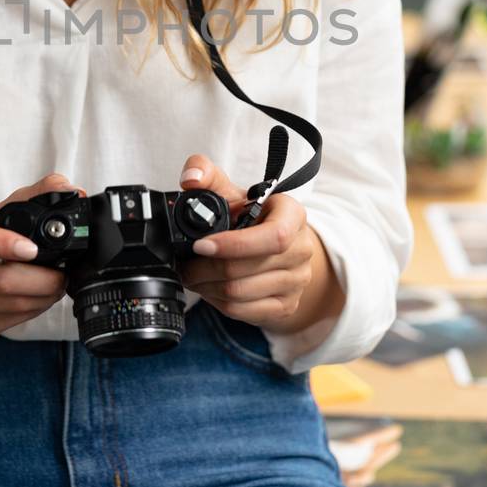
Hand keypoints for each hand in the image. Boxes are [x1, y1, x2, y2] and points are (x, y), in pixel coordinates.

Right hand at [0, 172, 84, 343]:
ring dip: (41, 298)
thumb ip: (37, 194)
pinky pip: (6, 322)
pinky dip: (31, 312)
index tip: (33, 249)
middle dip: (41, 279)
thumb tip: (70, 190)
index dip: (0, 243)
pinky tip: (38, 299)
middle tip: (61, 274)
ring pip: (7, 305)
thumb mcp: (2, 208)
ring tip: (55, 286)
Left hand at [176, 153, 320, 335]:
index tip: (201, 244)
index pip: (274, 237)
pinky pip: (242, 311)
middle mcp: (301, 249)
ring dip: (207, 286)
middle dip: (206, 268)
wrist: (279, 247)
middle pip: (246, 269)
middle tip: (184, 264)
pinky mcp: (286, 306)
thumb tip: (191, 178)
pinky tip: (208, 289)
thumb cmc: (252, 217)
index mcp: (292, 215)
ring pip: (240, 293)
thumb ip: (207, 175)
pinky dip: (217, 302)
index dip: (234, 245)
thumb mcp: (232, 191)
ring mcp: (297, 281)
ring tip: (192, 275)